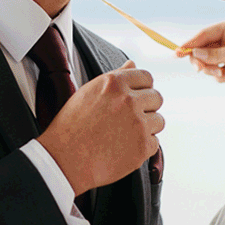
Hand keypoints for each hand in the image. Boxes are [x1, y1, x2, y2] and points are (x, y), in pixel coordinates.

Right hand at [38, 61, 162, 194]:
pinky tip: (124, 149)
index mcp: (114, 83)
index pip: (146, 77)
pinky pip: (154, 143)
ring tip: (125, 135)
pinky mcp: (143, 146)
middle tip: (129, 119)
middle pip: (157, 98)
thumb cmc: (71, 127)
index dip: (142, 88)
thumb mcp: (88, 93)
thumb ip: (114, 78)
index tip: (136, 97)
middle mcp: (129, 100)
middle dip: (147, 107)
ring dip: (147, 128)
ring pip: (159, 121)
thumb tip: (132, 64)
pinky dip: (142, 147)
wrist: (65, 160)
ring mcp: (138, 124)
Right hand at [179, 20, 224, 89]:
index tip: (178, 52)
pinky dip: (220, 76)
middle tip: (201, 70)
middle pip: (203, 49)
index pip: (205, 34)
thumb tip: (195, 54)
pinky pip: (215, 70)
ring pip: (207, 61)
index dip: (191, 43)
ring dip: (212, 70)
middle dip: (202, 61)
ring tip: (223, 75)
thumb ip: (216, 54)